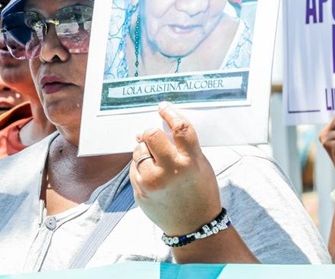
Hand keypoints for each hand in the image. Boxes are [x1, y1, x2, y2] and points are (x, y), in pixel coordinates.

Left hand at [130, 102, 220, 236]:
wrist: (194, 227)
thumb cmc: (200, 192)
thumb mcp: (200, 165)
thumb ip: (182, 146)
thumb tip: (155, 129)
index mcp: (190, 162)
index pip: (179, 128)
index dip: (170, 113)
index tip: (163, 107)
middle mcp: (170, 171)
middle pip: (151, 135)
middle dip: (151, 133)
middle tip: (155, 137)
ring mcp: (152, 182)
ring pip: (139, 150)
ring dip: (145, 150)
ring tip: (156, 162)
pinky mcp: (140, 191)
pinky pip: (133, 167)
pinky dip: (140, 165)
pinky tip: (152, 174)